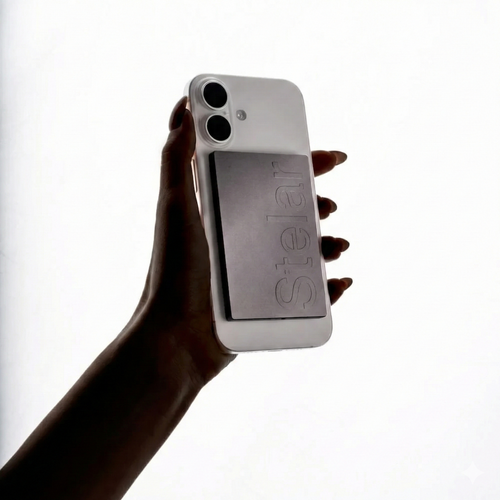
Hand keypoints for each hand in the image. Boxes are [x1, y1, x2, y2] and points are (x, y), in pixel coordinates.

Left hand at [127, 96, 352, 385]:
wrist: (176, 340)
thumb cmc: (174, 272)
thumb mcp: (175, 208)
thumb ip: (178, 157)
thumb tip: (185, 105)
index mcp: (224, 210)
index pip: (267, 176)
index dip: (298, 162)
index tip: (325, 154)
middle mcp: (242, 238)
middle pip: (290, 210)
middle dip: (316, 201)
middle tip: (329, 201)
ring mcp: (255, 271)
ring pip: (302, 248)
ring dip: (327, 241)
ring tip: (337, 244)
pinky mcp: (266, 303)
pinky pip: (308, 292)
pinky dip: (330, 286)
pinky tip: (339, 281)